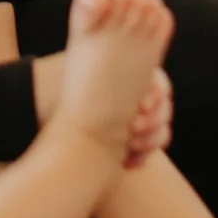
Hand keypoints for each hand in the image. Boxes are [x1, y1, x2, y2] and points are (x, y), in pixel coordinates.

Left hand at [32, 56, 171, 167]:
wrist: (53, 112)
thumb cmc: (72, 88)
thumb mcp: (91, 75)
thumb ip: (111, 69)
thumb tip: (126, 56)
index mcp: (138, 77)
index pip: (161, 87)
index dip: (156, 96)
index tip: (141, 105)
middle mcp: (143, 98)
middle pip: (164, 111)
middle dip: (154, 121)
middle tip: (133, 127)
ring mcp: (140, 122)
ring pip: (161, 133)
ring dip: (150, 141)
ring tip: (129, 145)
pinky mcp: (133, 143)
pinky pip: (149, 151)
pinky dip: (141, 156)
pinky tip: (127, 161)